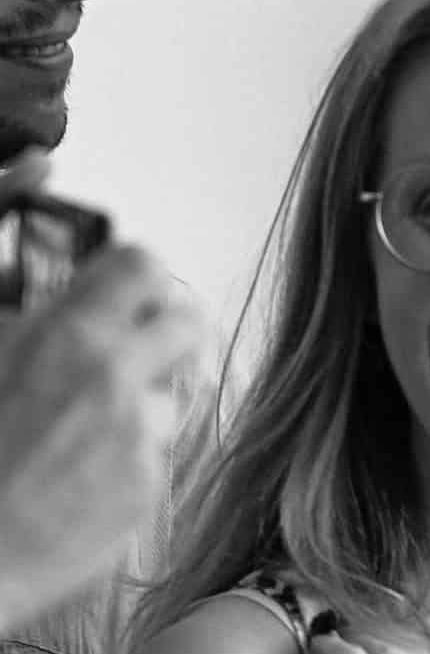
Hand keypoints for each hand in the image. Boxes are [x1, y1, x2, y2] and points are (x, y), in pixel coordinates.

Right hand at [0, 168, 203, 628]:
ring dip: (156, 380)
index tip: (110, 288)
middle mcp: (116, 380)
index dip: (130, 272)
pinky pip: (168, 441)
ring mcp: (138, 438)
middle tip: (127, 336)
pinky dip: (140, 438)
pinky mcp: (146, 490)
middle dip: (162, 321)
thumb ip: (4, 244)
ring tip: (104, 396)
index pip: (144, 263)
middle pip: (187, 317)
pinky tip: (90, 451)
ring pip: (184, 381)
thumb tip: (40, 163)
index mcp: (65, 335)